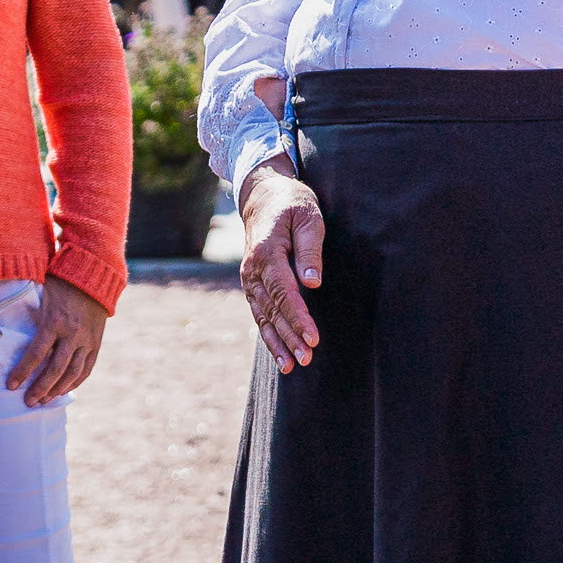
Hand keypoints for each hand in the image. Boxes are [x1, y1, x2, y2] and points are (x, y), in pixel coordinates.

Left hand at [3, 275, 110, 408]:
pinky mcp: (96, 344)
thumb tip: (0, 323)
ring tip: (43, 401)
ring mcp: (87, 340)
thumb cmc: (60, 284)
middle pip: (56, 369)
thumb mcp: (41, 293)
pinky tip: (62, 391)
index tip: (11, 385)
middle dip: (40, 388)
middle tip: (28, 402)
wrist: (94, 278)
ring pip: (73, 373)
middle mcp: (72, 333)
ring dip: (57, 390)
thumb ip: (27, 311)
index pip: (36, 353)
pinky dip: (74, 382)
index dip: (22, 371)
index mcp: (55, 321)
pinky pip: (86, 369)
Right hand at [236, 162, 326, 372]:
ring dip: (278, 342)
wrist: (262, 197)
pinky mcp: (252, 284)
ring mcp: (249, 278)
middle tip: (307, 359)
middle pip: (272, 309)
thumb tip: (312, 284)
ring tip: (293, 365)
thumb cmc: (291, 203)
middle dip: (289, 336)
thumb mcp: (307, 216)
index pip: (283, 291)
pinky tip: (281, 354)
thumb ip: (310, 249)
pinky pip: (259, 313)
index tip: (313, 338)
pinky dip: (269, 335)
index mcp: (266, 251)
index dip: (298, 317)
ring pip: (263, 316)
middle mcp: (252, 269)